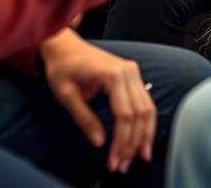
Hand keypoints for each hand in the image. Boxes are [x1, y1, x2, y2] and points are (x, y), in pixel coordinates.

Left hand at [39, 28, 155, 174]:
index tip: (114, 161)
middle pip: (141, 113)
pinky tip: (142, 137)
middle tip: (124, 165)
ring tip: (139, 156)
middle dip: (134, 143)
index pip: (125, 115)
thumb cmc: (63, 67)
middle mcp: (128, 71)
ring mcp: (132, 71)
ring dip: (144, 134)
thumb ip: (85, 119)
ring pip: (148, 107)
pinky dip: (145, 121)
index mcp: (112, 74)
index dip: (122, 142)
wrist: (63, 45)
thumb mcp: (67, 96)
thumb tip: (100, 142)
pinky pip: (144, 100)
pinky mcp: (131, 74)